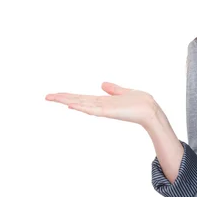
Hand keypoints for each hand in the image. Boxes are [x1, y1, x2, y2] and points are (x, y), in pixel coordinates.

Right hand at [45, 82, 165, 129]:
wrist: (151, 110)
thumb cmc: (140, 103)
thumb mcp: (124, 92)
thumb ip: (113, 89)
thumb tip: (102, 84)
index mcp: (103, 102)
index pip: (82, 98)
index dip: (69, 96)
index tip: (56, 95)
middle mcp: (100, 106)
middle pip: (77, 100)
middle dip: (62, 98)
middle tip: (46, 96)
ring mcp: (103, 109)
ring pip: (81, 104)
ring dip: (67, 100)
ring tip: (53, 98)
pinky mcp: (109, 112)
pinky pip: (92, 110)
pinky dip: (81, 107)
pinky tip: (71, 104)